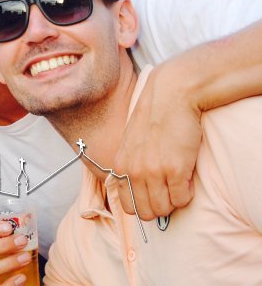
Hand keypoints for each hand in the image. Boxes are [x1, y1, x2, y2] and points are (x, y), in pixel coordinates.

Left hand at [114, 64, 199, 220]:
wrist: (171, 95)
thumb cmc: (154, 117)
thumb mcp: (131, 142)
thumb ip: (130, 165)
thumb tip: (138, 190)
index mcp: (120, 165)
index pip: (126, 206)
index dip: (143, 204)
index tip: (154, 195)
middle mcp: (133, 171)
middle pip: (145, 212)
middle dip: (159, 207)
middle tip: (169, 191)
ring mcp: (153, 171)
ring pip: (164, 209)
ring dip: (174, 201)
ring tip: (179, 183)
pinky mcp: (175, 169)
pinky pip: (182, 199)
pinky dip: (187, 194)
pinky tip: (187, 178)